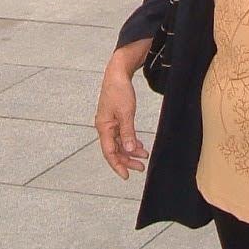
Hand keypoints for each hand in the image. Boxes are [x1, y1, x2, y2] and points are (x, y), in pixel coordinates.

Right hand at [95, 43, 150, 178]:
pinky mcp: (115, 118)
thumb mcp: (126, 113)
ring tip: (144, 156)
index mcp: (104, 127)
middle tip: (141, 167)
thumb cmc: (119, 90)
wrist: (117, 73)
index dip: (117, 165)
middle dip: (127, 160)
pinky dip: (130, 141)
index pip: (109, 152)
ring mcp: (110, 123)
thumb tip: (129, 150)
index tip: (126, 175)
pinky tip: (139, 145)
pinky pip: (122, 135)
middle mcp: (105, 127)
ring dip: (131, 151)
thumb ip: (128, 133)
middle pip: (115, 150)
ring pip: (120, 143)